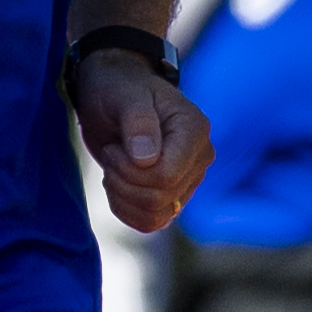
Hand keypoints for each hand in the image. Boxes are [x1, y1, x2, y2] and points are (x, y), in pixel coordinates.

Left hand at [77, 40, 208, 234]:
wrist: (112, 98)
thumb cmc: (118, 89)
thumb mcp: (123, 95)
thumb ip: (137, 121)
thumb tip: (147, 159)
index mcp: (195, 130)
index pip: (167, 176)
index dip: (131, 171)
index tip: (115, 147)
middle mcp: (198, 159)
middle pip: (160, 198)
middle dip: (123, 182)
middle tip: (112, 154)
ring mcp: (187, 181)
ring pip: (155, 216)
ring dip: (122, 197)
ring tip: (114, 168)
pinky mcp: (172, 197)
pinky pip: (150, 223)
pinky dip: (125, 210)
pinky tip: (116, 186)